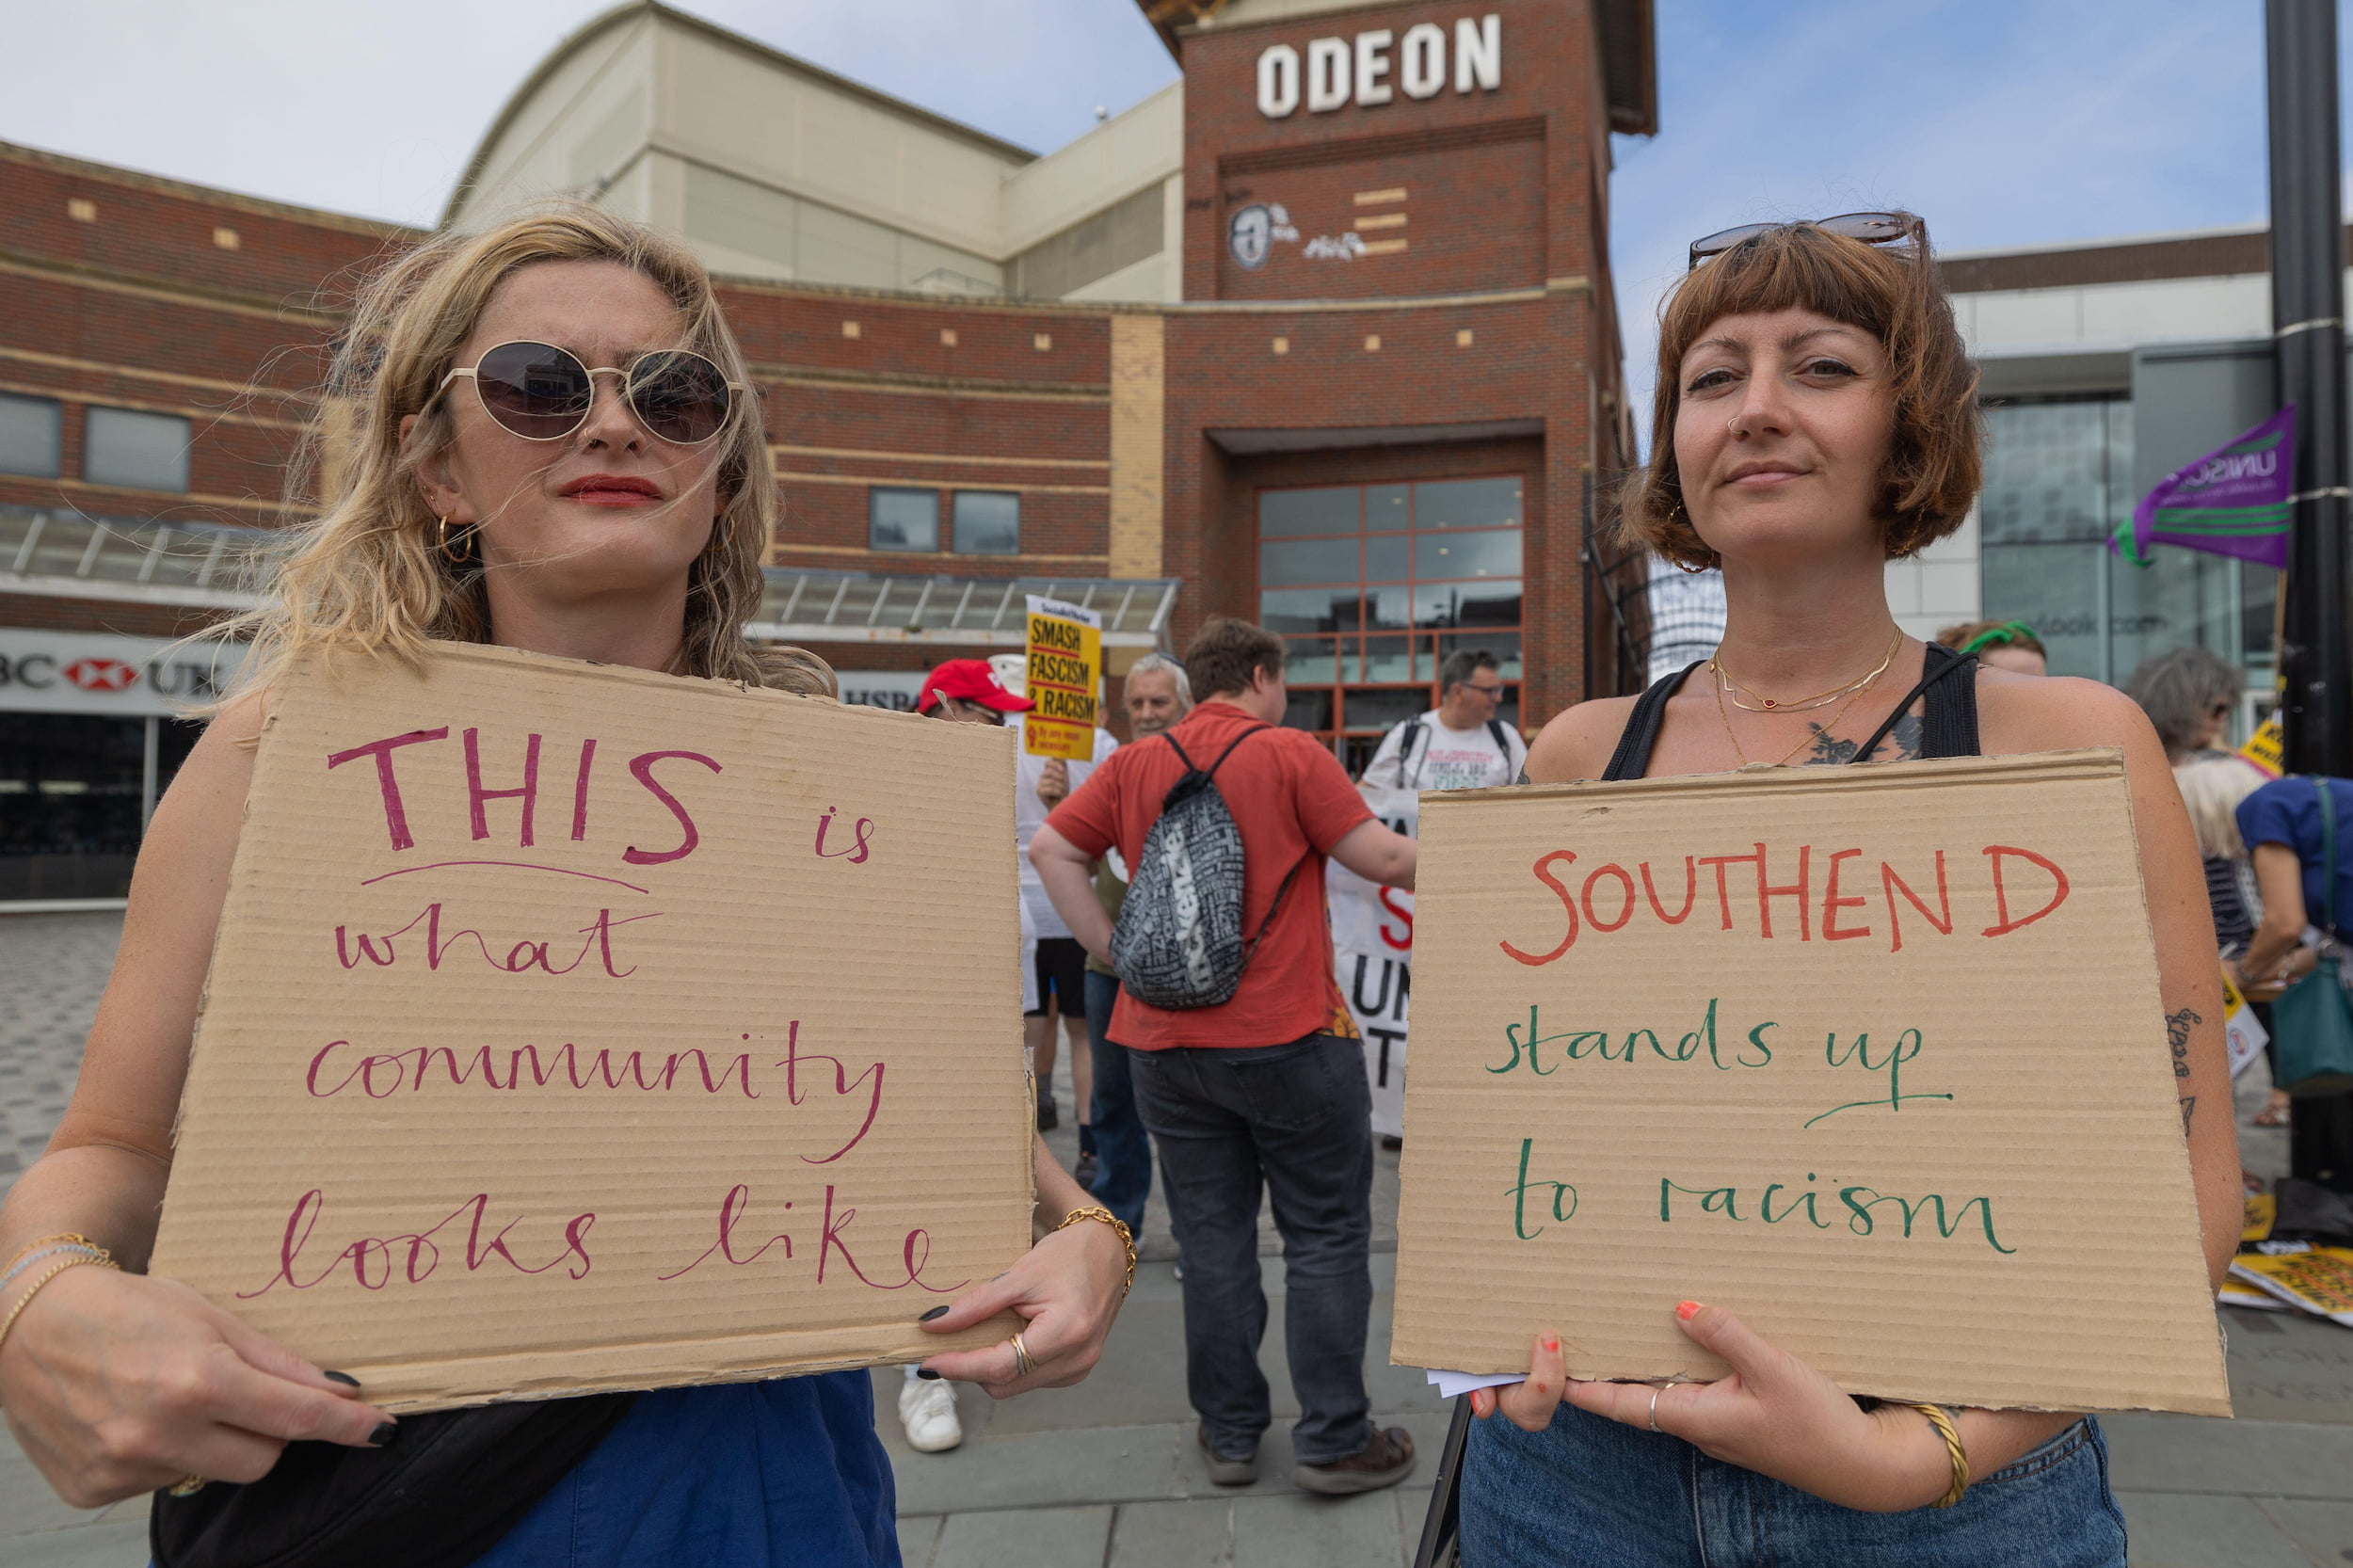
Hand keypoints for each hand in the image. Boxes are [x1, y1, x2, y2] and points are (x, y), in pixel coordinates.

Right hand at [0, 1266, 393, 1507]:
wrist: (30, 1324)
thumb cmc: (126, 1309)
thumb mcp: (211, 1318)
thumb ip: (277, 1361)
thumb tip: (339, 1389)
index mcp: (198, 1382)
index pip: (297, 1418)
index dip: (347, 1425)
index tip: (382, 1430)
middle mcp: (160, 1432)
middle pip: (263, 1459)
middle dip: (270, 1431)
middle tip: (244, 1394)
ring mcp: (123, 1466)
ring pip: (210, 1473)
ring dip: (211, 1442)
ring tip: (173, 1397)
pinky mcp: (93, 1489)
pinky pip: (161, 1482)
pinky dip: (164, 1455)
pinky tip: (137, 1418)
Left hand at [911, 1216, 1126, 1396]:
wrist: (1107, 1253)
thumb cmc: (1066, 1257)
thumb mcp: (1018, 1275)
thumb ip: (976, 1304)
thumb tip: (933, 1323)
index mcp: (1065, 1333)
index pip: (1000, 1366)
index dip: (959, 1366)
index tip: (926, 1362)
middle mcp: (1076, 1360)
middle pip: (1005, 1384)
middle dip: (970, 1369)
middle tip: (941, 1348)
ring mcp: (1079, 1368)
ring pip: (1015, 1385)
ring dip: (990, 1368)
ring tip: (975, 1338)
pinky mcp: (1077, 1369)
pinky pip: (1031, 1378)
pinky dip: (1010, 1365)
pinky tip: (1005, 1339)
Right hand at [1037, 759, 1070, 810]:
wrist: (1062, 803)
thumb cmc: (1062, 788)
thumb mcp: (1064, 775)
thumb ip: (1062, 764)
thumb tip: (1061, 755)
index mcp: (1048, 770)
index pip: (1048, 762)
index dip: (1055, 764)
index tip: (1063, 770)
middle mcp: (1043, 775)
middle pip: (1049, 771)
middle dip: (1060, 778)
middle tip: (1063, 783)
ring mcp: (1040, 783)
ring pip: (1052, 781)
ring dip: (1060, 787)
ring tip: (1061, 791)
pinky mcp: (1039, 791)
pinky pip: (1050, 789)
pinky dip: (1058, 792)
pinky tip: (1058, 795)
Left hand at [1469, 1304, 1950, 1512]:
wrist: (1864, 1466)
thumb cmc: (1819, 1423)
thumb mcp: (1775, 1370)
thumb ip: (1727, 1334)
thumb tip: (1680, 1306)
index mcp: (1694, 1418)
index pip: (1619, 1401)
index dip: (1578, 1383)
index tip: (1541, 1362)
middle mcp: (1694, 1422)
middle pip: (1630, 1395)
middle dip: (1596, 1366)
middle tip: (1564, 1331)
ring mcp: (1713, 1420)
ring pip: (1659, 1387)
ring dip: (1634, 1358)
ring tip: (1609, 1319)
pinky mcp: (1734, 1414)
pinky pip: (1690, 1384)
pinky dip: (1673, 1359)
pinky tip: (1675, 1331)